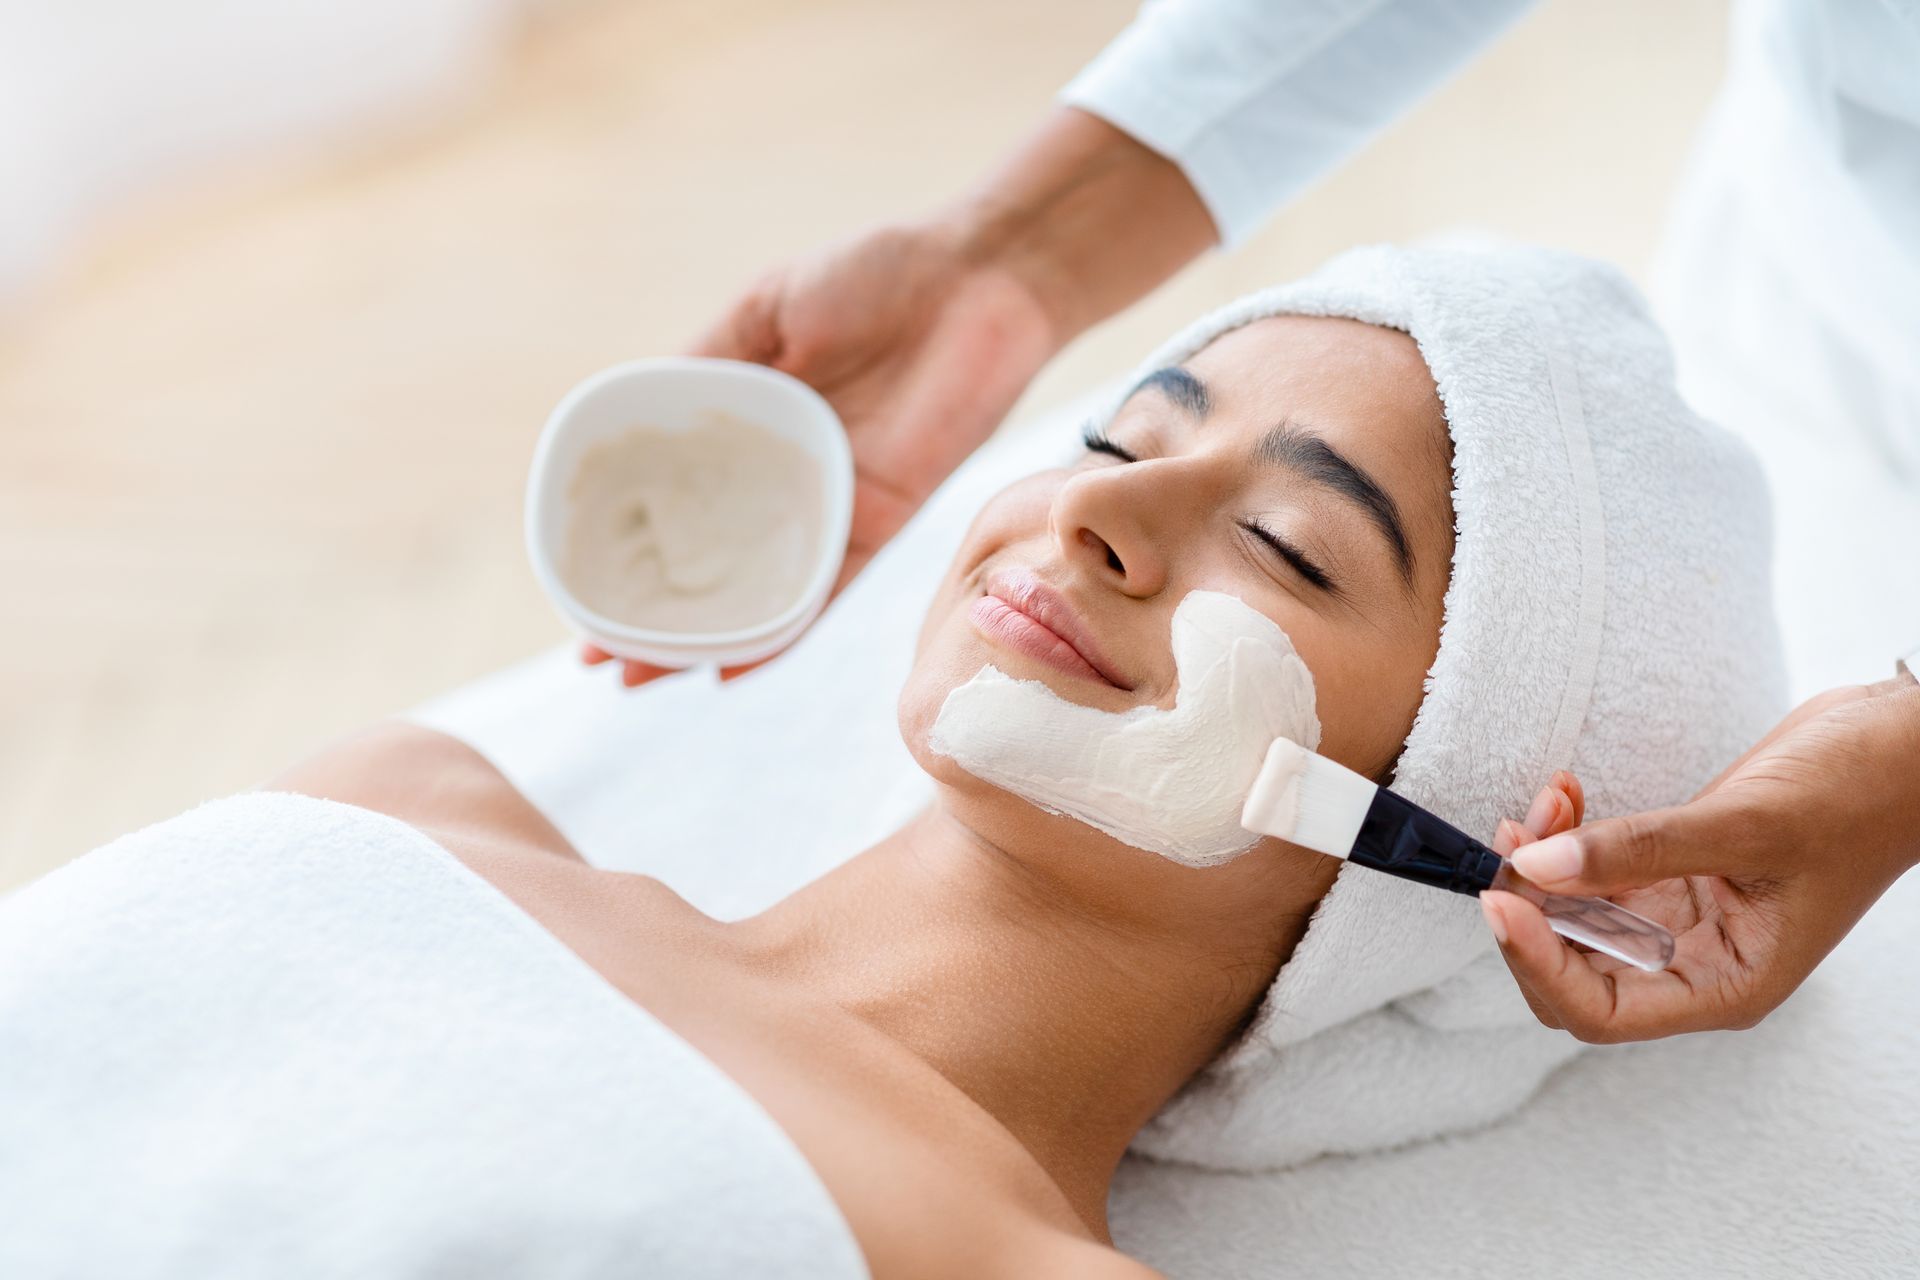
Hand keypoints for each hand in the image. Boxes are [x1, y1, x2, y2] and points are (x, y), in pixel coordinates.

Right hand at [586, 220, 1059, 686]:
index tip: (574, 583)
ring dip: (705, 640)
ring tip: (645, 678)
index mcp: (756, 427)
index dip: (627, 542)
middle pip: (711, 562)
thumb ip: (708, 356)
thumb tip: (633, 401)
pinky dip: (783, 632)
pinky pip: (828, 589)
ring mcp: (833, 505)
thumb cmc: (878, 274)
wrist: (981, 278)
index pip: (678, 499)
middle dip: (656, 615)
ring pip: (759, 592)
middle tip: (600, 660)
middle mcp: (788, 478)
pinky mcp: (882, 520)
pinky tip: (733, 670)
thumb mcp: (769, 306)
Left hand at [1480, 672, 1919, 1041]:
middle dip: (1530, 909)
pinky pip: (1591, 868)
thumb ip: (1639, 848)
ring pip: (1571, 913)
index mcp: (1726, 984)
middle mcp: (1694, 960)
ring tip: (1548, 800)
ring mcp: (1679, 913)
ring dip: (1541, 861)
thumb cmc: (1860, 794)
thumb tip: (1537, 867)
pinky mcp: (1669, 867)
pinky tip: (1563, 793)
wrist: (1900, 745)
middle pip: (1569, 969)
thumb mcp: (1749, 822)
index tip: (1502, 902)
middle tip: (1518, 839)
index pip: (1599, 1012)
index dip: (1537, 966)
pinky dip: (1564, 835)